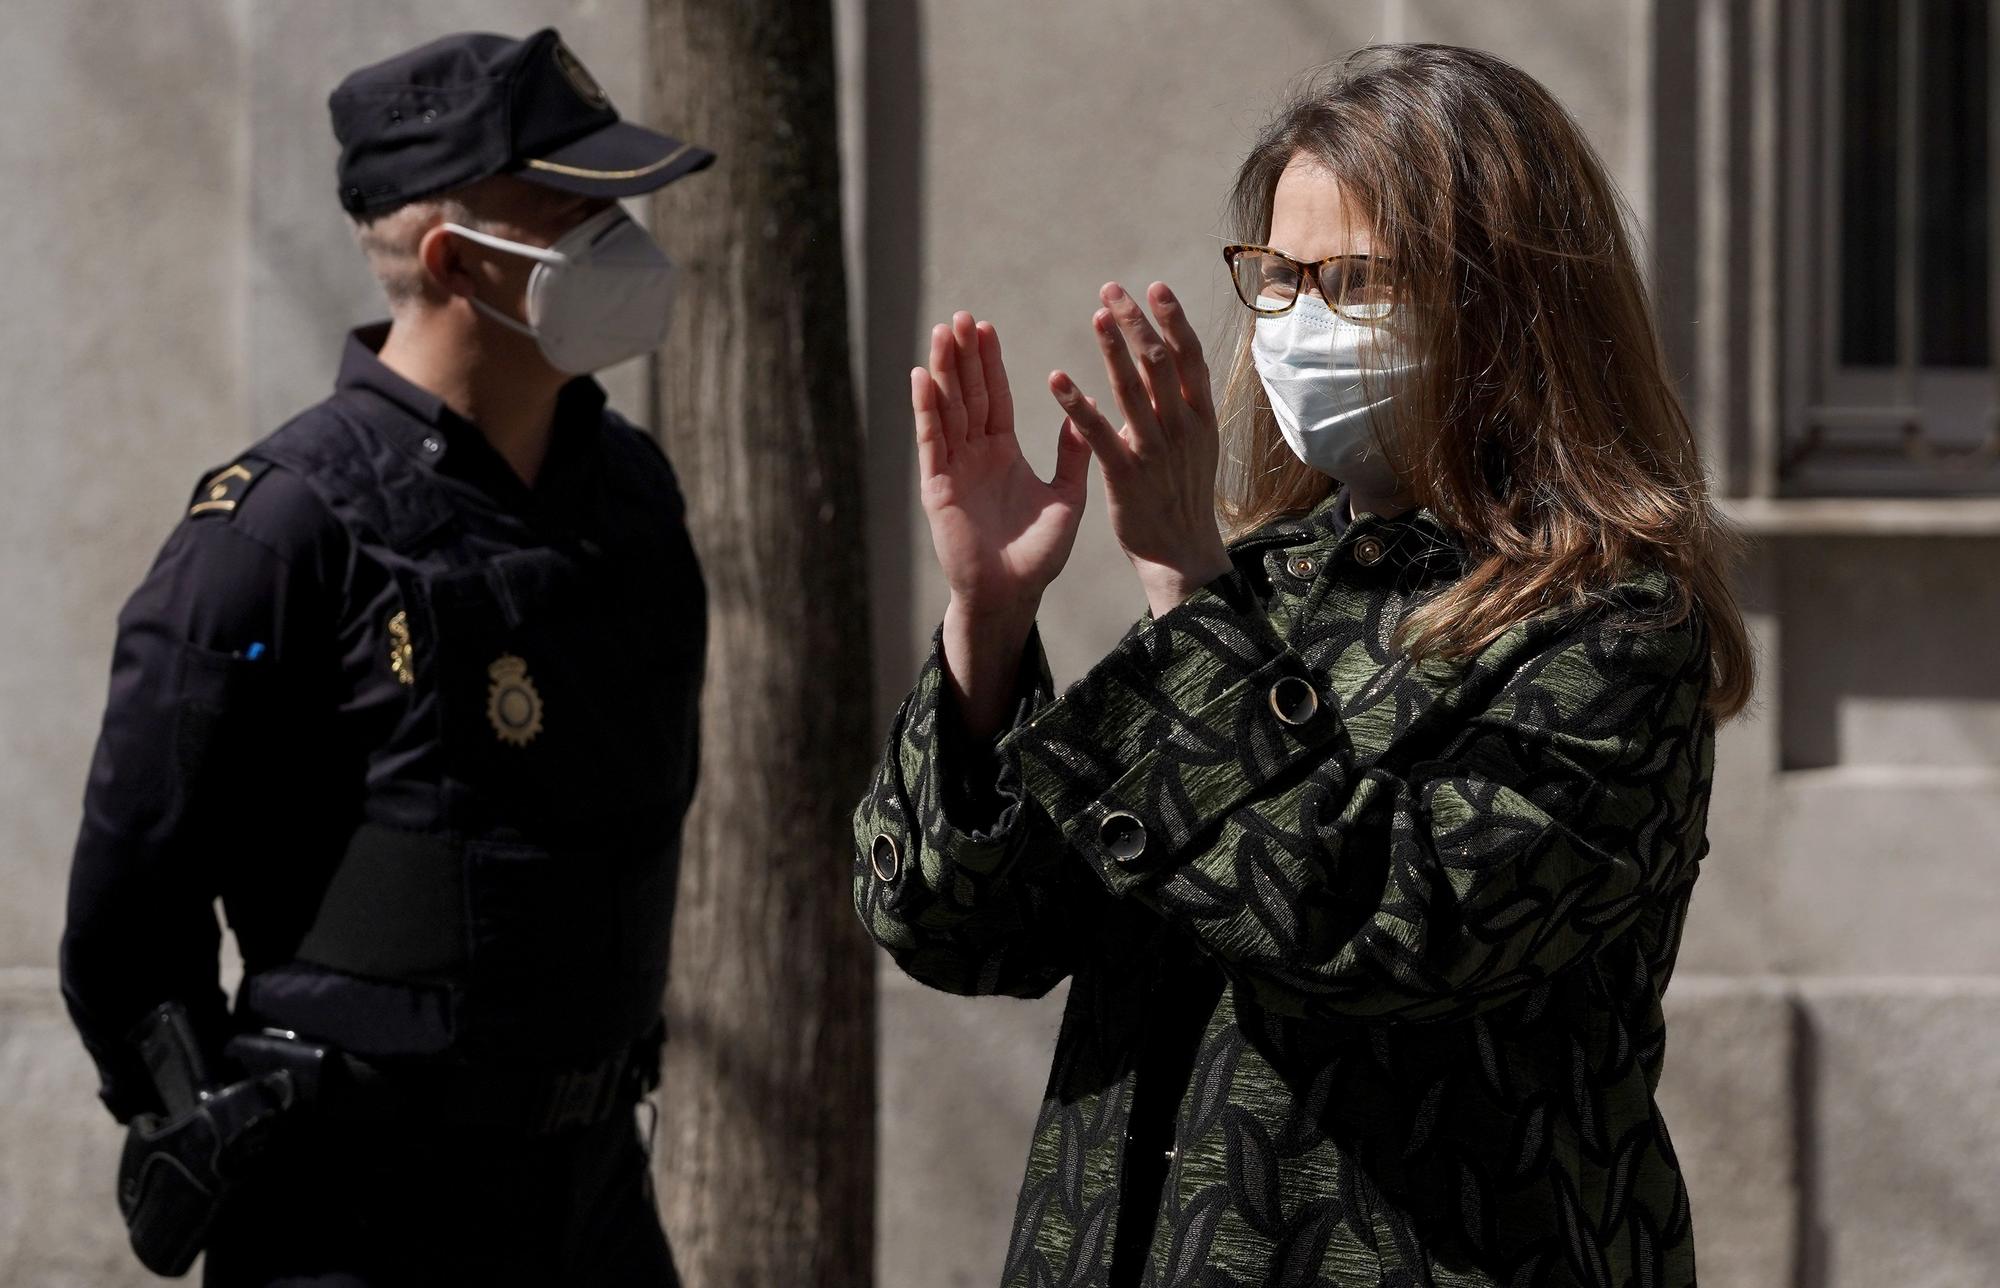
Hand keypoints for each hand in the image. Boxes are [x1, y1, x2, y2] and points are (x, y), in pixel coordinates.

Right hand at [915, 312, 1091, 738]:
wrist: (1012, 595)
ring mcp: (953, 469)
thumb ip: (1072, 457)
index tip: (986, 327)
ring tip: (941, 333)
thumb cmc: (1038, 556)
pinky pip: (931, 441)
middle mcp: (975, 456)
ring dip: (943, 372)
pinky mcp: (937, 487)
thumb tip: (1088, 411)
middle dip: (963, 356)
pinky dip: (926, 409)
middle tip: (961, 316)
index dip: (989, 363)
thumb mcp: (1066, 499)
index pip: (995, 398)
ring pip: (947, 410)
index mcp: (1004, 453)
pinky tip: (921, 378)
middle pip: (967, 394)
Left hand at [1048, 281, 1231, 618]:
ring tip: (1097, 315)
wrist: (1181, 552)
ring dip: (1113, 349)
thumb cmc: (1183, 495)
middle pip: (1160, 363)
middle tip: (1112, 289)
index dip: (1174, 320)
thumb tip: (1162, 363)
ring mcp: (1155, 450)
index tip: (1155, 287)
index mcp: (1200, 417)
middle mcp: (1182, 427)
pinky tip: (1056, 380)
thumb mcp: (1194, 445)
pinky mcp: (1126, 474)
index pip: (1189, 357)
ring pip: (1133, 389)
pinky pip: (1098, 433)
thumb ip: (1179, 405)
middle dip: (1137, 321)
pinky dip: (1077, 404)